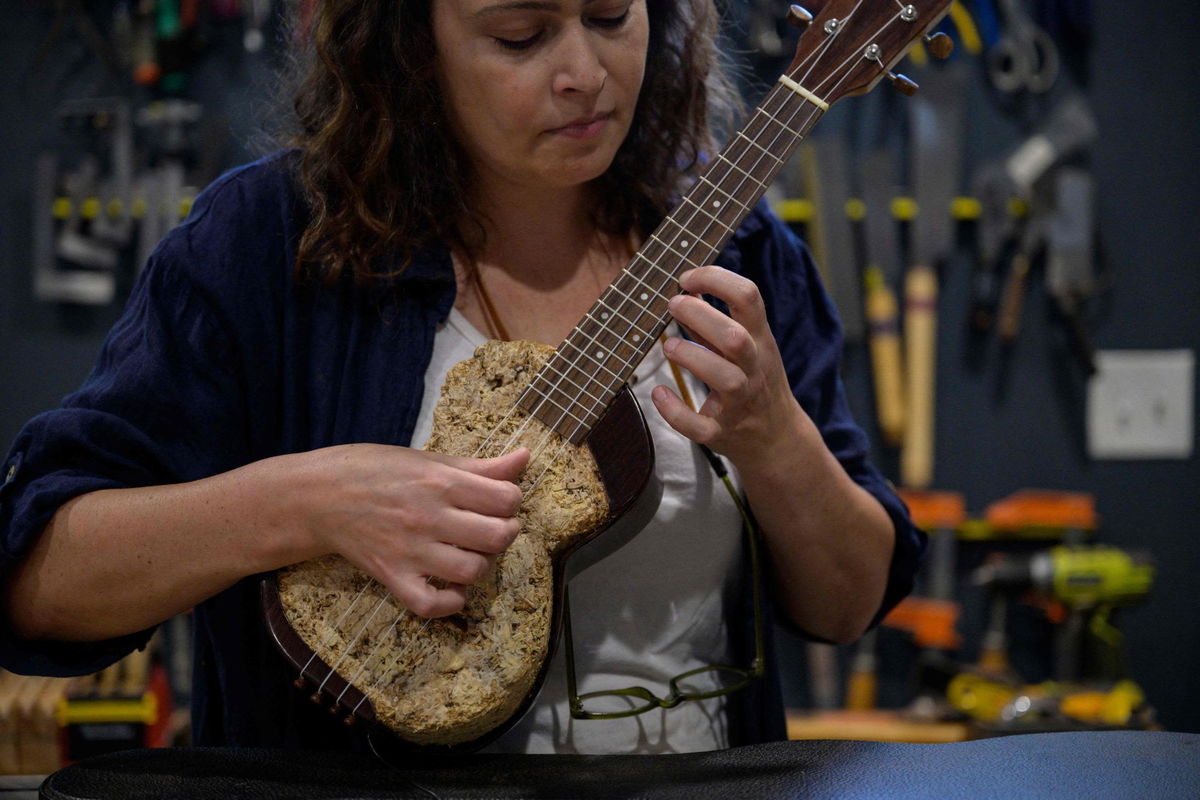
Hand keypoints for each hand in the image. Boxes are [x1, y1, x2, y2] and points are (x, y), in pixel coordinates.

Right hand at [293, 445, 528, 617]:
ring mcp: (410, 551)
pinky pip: (431, 604)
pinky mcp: (392, 577)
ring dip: (481, 565)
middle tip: (490, 528)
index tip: (498, 501)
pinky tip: (452, 586)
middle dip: (505, 533)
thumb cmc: (377, 470)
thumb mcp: (430, 459)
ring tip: (470, 553)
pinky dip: (450, 601)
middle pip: (497, 537)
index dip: (511, 501)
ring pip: (472, 571)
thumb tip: (526, 457)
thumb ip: (480, 466)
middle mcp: (429, 517)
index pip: (506, 499)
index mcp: (441, 482)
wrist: (319, 496)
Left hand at [652, 266, 802, 468]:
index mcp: (759, 340)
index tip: (687, 278)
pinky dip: (675, 411)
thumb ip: (716, 322)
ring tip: (668, 347)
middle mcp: (753, 368)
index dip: (716, 279)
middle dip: (700, 316)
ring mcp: (740, 402)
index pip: (749, 297)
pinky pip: (699, 426)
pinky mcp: (722, 432)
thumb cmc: (755, 381)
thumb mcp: (748, 347)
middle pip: (735, 338)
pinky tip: (659, 393)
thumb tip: (686, 290)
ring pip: (724, 379)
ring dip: (691, 357)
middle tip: (672, 305)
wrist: (777, 437)